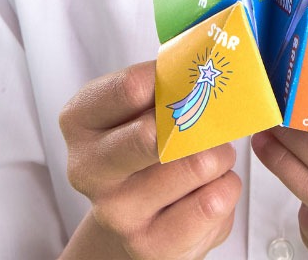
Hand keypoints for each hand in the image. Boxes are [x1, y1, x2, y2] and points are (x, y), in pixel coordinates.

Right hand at [58, 61, 240, 259]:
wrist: (134, 222)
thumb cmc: (142, 152)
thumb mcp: (138, 110)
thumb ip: (161, 86)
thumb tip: (202, 66)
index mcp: (80, 121)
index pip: (130, 88)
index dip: (171, 81)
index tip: (190, 81)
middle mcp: (89, 169)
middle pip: (154, 135)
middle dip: (195, 123)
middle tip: (210, 120)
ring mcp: (118, 212)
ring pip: (197, 165)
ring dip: (220, 155)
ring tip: (212, 156)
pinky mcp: (151, 246)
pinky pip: (213, 202)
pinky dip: (227, 187)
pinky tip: (213, 186)